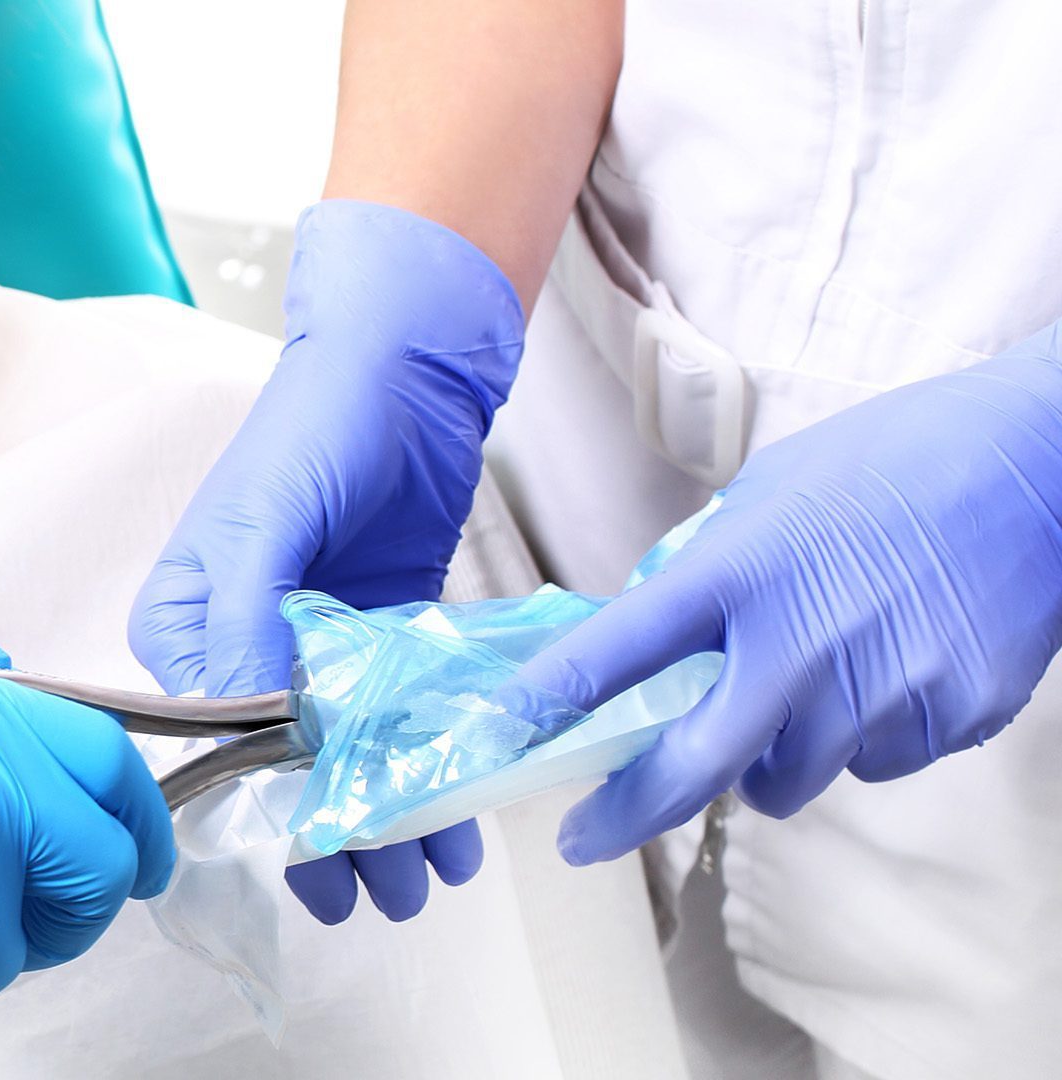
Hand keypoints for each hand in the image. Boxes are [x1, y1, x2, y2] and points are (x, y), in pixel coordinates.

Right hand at [130, 200, 521, 920]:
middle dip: (327, 840)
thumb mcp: (265, 521)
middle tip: (374, 895)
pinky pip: (392, 727)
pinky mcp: (378, 644)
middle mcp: (238, 649)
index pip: (209, 742)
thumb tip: (249, 728)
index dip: (262, 810)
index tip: (314, 862)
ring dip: (382, 825)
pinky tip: (454, 827)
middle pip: (277, 769)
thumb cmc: (316, 426)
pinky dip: (420, 777)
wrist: (407, 367)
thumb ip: (247, 623)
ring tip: (425, 880)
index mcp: (184, 626)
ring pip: (341, 761)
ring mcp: (312, 653)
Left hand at [516, 322, 1061, 864]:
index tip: (501, 737)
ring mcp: (880, 688)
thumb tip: (647, 633)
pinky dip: (865, 736)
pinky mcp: (950, 717)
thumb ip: (706, 571)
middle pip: (694, 766)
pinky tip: (890, 666)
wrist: (1036, 461)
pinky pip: (876, 762)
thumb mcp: (770, 494)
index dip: (553, 700)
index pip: (621, 648)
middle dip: (626, 812)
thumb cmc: (890, 464)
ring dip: (774, 756)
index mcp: (739, 571)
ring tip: (809, 681)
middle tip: (581, 837)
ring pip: (789, 780)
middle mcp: (800, 641)